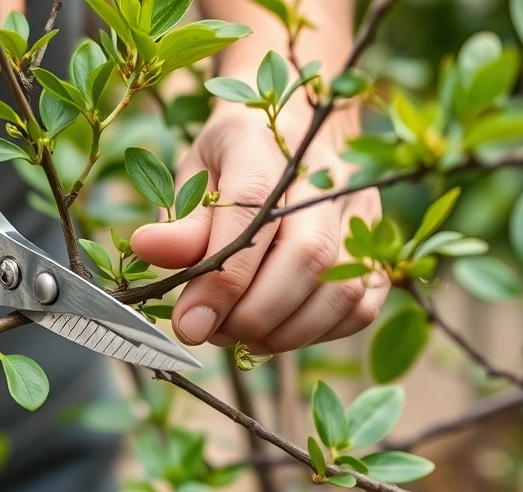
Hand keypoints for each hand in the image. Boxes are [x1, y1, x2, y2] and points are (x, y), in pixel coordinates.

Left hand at [131, 103, 387, 352]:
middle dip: (254, 314)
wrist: (295, 125)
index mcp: (264, 145)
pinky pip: (361, 305)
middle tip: (214, 333)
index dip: (222, 279)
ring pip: (340, 287)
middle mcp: (324, 174)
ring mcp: (359, 207)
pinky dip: (319, 333)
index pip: (253, 213)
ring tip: (241, 335)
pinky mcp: (376, 241)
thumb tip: (146, 248)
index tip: (190, 323)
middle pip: (307, 256)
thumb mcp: (194, 174)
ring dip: (286, 332)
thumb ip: (180, 220)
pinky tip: (279, 330)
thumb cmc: (234, 157)